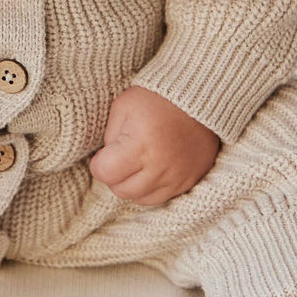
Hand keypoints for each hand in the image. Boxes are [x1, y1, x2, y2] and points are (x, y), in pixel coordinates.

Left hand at [88, 84, 220, 206]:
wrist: (198, 97)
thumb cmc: (156, 99)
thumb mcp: (122, 107)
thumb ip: (109, 137)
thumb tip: (104, 161)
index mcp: (140, 144)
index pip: (105, 173)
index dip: (98, 164)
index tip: (104, 154)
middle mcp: (160, 165)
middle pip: (121, 190)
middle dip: (114, 176)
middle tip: (120, 158)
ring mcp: (177, 176)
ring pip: (141, 199)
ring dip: (133, 185)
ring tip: (136, 163)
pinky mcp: (190, 181)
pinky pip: (162, 198)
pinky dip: (152, 188)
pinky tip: (152, 169)